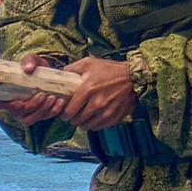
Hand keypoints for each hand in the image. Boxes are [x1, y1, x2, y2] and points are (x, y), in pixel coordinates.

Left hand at [5, 54, 138, 130]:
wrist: (133, 76)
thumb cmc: (109, 69)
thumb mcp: (88, 63)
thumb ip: (71, 69)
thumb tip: (58, 74)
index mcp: (87, 90)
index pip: (68, 111)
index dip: (64, 113)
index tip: (65, 111)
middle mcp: (96, 104)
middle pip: (77, 121)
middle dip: (73, 118)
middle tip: (73, 114)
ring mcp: (106, 112)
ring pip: (87, 126)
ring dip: (83, 123)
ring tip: (84, 116)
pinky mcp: (115, 117)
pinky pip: (99, 127)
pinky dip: (95, 124)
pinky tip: (94, 117)